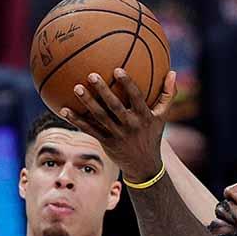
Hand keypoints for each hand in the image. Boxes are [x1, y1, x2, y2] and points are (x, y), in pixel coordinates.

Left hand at [60, 69, 176, 182]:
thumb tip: (173, 72)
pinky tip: (63, 110)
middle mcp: (129, 125)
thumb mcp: (162, 117)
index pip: (136, 97)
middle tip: (91, 75)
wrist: (144, 165)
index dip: (127, 83)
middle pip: (114, 106)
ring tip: (76, 88)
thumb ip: (167, 94)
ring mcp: (116, 134)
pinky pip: (89, 129)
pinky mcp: (105, 142)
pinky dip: (76, 120)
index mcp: (143, 116)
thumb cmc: (152, 135)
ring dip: (87, 103)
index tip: (118, 69)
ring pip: (99, 117)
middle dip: (103, 90)